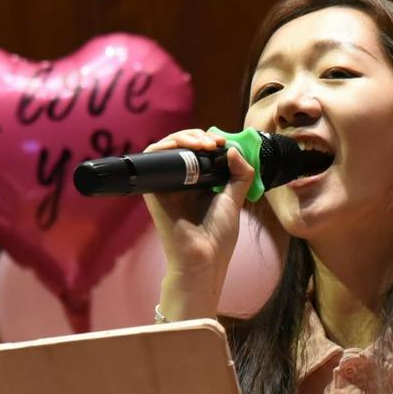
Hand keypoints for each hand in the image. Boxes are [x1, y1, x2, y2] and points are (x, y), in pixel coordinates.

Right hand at [143, 128, 254, 317]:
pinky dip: (166, 145)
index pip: (197, 150)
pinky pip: (152, 157)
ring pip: (166, 147)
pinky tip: (186, 147)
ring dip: (184, 137)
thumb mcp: (235, 198)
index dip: (208, 140)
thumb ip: (240, 173)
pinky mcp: (153, 187)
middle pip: (181, 144)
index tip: (223, 143)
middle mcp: (179, 181)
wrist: (203, 257)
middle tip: (214, 142)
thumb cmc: (218, 235)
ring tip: (203, 144)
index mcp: (198, 183)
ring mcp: (165, 183)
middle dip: (198, 136)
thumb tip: (233, 149)